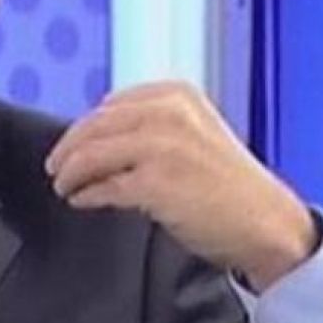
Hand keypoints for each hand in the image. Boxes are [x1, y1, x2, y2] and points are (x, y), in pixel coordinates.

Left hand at [45, 81, 315, 291]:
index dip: (84, 127)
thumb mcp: (194, 135)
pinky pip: (103, 186)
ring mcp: (162, 147)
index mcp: (177, 96)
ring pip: (92, 154)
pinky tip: (81, 199)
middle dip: (68, 149)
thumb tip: (96, 137)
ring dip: (70, 172)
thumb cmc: (230, 187)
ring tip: (63, 185)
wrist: (268, 225)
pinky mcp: (155, 182)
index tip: (72, 143)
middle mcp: (169, 114)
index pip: (111, 105)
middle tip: (55, 166)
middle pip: (94, 127)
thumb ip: (151, 126)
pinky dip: (85, 193)